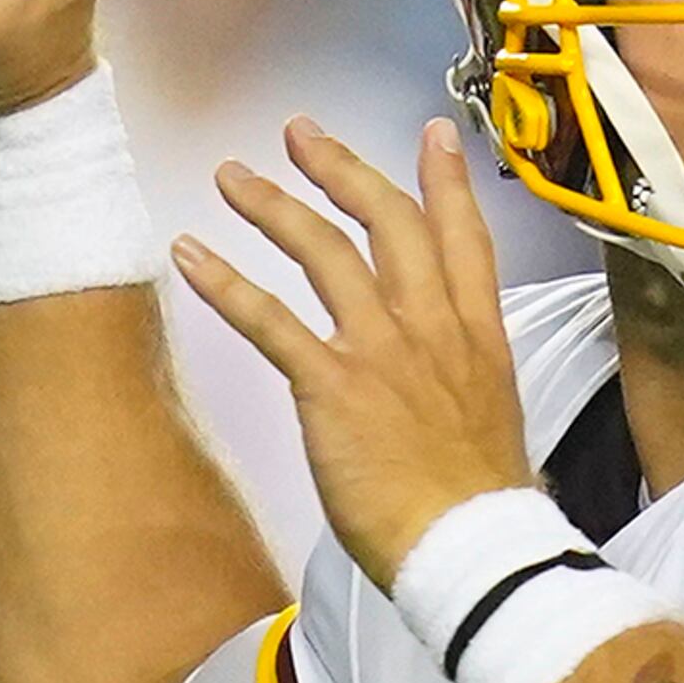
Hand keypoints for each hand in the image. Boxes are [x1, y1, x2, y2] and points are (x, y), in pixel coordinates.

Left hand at [178, 118, 541, 585]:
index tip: (432, 135)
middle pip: (386, 221)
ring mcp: (381, 349)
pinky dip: (225, 282)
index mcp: (476, 335)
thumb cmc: (479, 503)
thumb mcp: (492, 418)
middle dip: (340, 168)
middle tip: (302, 135)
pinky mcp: (331, 385)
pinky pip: (269, 319)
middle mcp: (430, 326)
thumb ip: (464, 381)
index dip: (447, 181)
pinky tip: (190, 254)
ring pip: (324, 252)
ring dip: (273, 206)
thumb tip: (448, 382)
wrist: (471, 547)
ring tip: (232, 177)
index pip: (464, 237)